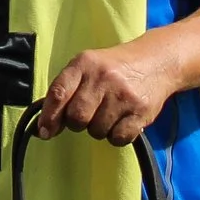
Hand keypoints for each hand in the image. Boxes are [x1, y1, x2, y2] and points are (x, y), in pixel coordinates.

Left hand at [36, 36, 181, 144]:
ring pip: (96, 131)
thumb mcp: (88, 67)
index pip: (59, 92)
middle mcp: (103, 77)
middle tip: (87, 115)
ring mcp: (123, 95)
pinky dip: (116, 136)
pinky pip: (118, 138)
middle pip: (77, 117)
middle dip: (77, 123)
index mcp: (84, 63)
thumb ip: (66, 90)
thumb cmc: (114, 68)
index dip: (48, 116)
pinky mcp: (140, 112)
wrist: (156, 61)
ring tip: (109, 113)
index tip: (43, 132)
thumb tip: (45, 124)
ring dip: (98, 129)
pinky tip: (121, 121)